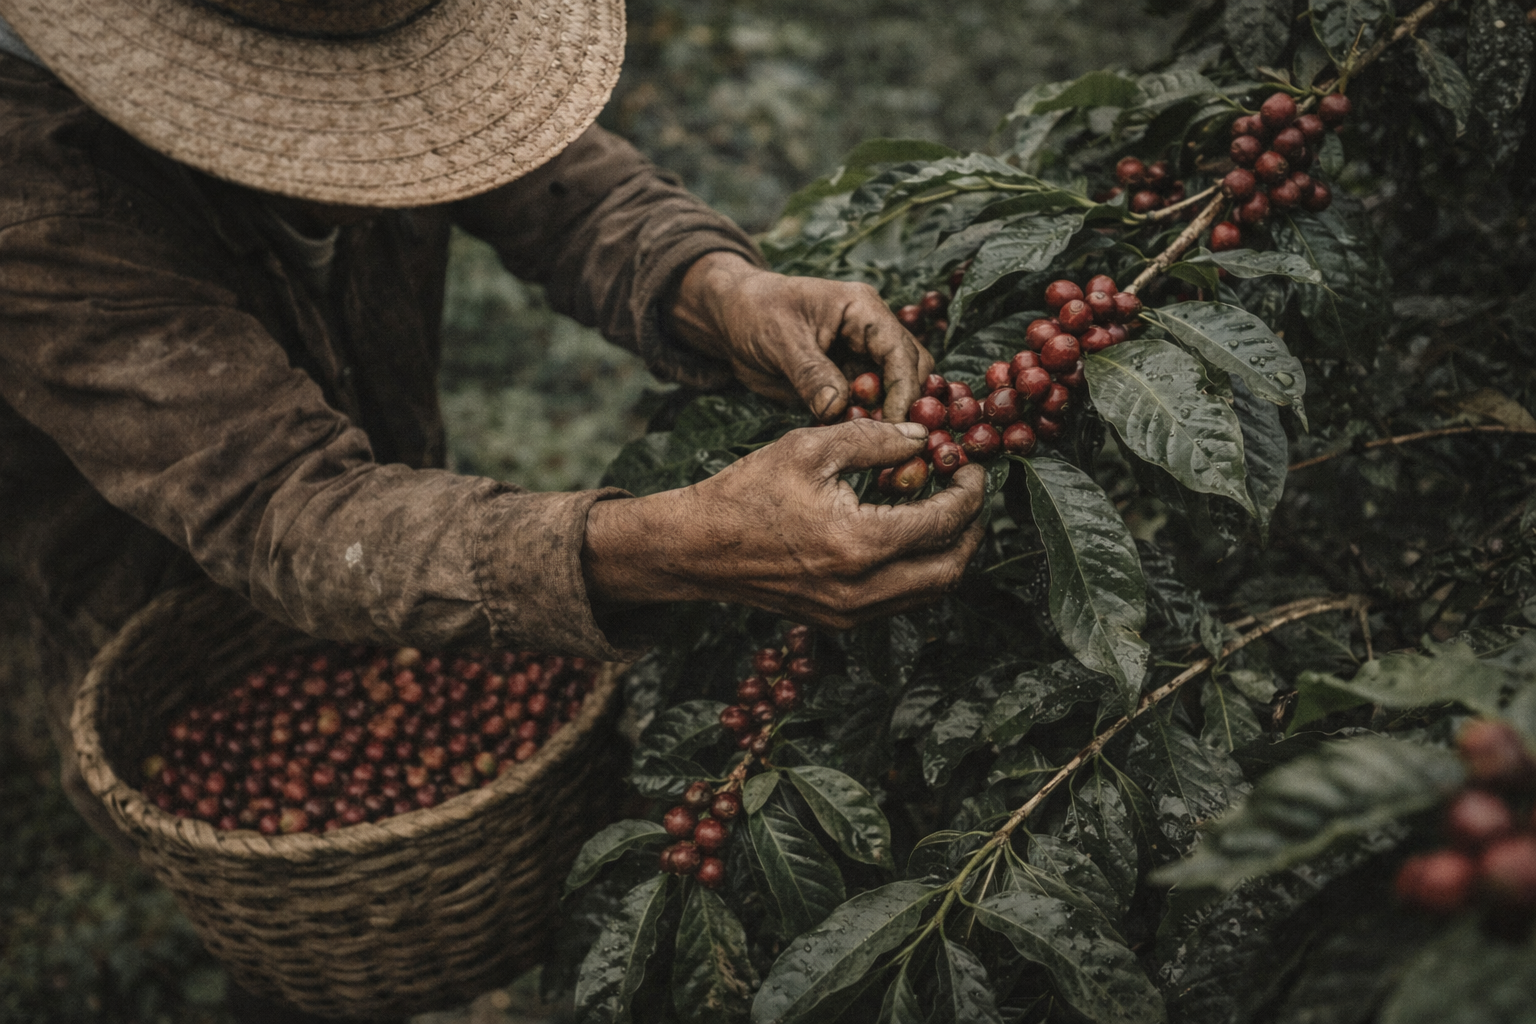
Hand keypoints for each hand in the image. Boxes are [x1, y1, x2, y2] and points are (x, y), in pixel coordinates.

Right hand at [582, 420, 985, 628]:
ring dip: (949, 553)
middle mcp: (861, 588)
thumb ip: (875, 439)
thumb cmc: (747, 491)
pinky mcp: (838, 620)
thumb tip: (925, 437)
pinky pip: (900, 602)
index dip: (969, 492)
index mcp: (859, 542)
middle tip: (970, 494)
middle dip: (972, 529)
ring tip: (946, 513)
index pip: (943, 522)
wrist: (696, 548)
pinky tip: (910, 537)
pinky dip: (919, 571)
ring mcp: (850, 611)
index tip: (971, 467)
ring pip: (930, 592)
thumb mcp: (809, 446)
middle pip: (950, 569)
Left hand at [670, 252, 933, 421]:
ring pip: (895, 392)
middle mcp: (871, 333)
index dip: (903, 389)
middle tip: (887, 442)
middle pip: (912, 371)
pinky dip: (867, 426)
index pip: (900, 351)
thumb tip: (837, 408)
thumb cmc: (755, 313)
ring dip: (888, 419)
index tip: (895, 425)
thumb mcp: (781, 339)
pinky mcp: (847, 382)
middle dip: (904, 406)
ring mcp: (861, 358)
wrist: (732, 317)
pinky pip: (869, 407)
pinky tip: (858, 447)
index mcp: (863, 310)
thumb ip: (811, 373)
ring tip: (874, 448)